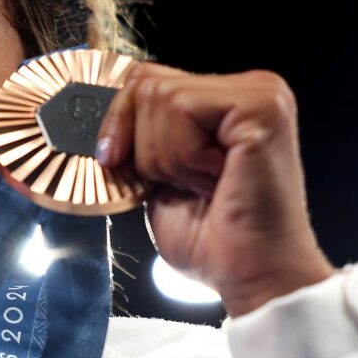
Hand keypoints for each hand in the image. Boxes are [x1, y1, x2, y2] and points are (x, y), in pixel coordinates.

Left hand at [94, 62, 335, 316]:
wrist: (251, 277)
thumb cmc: (212, 239)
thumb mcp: (158, 174)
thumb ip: (140, 134)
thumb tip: (96, 110)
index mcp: (226, 101)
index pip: (146, 80)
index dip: (119, 124)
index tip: (116, 162)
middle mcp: (250, 88)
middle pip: (147, 83)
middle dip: (144, 146)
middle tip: (183, 185)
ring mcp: (261, 94)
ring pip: (161, 97)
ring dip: (166, 158)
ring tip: (204, 186)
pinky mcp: (261, 107)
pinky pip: (183, 109)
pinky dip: (183, 157)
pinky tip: (216, 180)